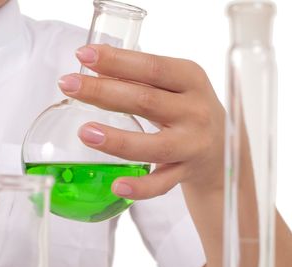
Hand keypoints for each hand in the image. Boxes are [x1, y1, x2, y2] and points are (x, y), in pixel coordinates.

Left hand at [58, 44, 225, 199]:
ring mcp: (193, 144)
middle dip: (103, 92)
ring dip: (118, 140)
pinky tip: (117, 185)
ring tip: (84, 133)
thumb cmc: (188, 109)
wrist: (223, 148)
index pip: (152, 67)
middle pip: (146, 101)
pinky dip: (140, 186)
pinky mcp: (186, 172)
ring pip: (154, 145)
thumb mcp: (174, 86)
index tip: (84, 55)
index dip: (117, 61)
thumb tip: (93, 66)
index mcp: (192, 79)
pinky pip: (162, 183)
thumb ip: (140, 77)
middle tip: (68, 86)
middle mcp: (196, 111)